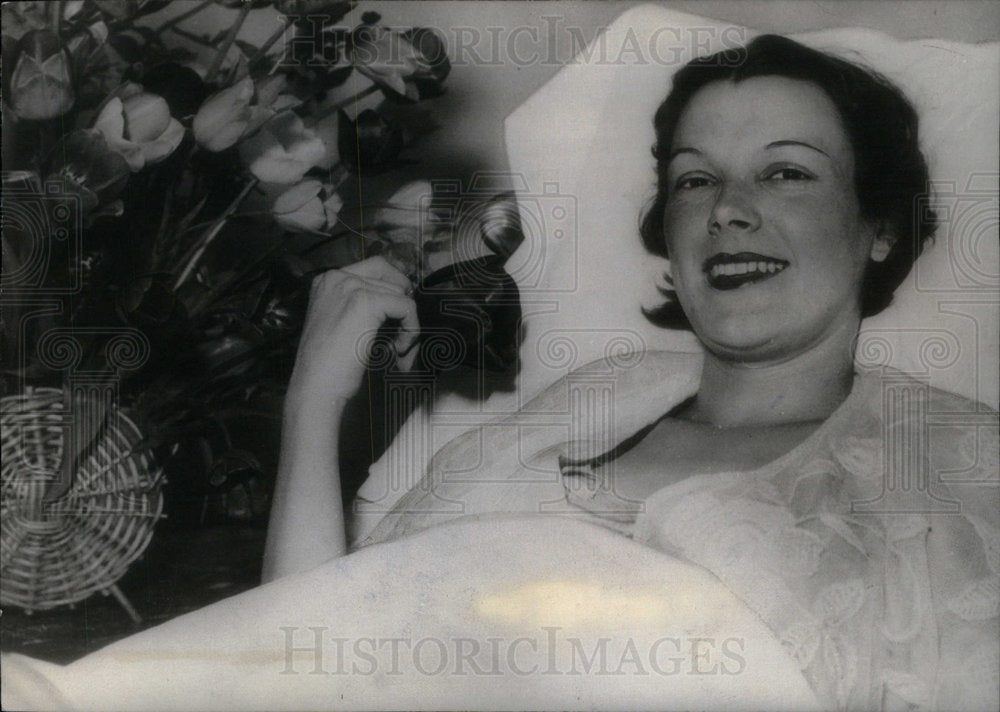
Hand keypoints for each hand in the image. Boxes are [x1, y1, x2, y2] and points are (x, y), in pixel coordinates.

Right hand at [288, 256, 418, 403]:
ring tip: (396, 350)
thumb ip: (364, 306)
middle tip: (401, 336)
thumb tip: (404, 298)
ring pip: (401, 293)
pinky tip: (398, 349)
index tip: (398, 318)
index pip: (376, 267)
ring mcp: (350, 286)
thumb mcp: (343, 324)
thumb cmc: (329, 365)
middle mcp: (336, 277)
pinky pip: (406, 306)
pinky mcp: (366, 302)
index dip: (394, 290)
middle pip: (391, 278)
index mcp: (327, 280)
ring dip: (406, 324)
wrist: (316, 387)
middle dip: (402, 307)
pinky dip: (411, 328)